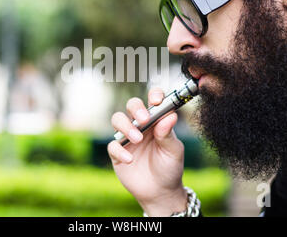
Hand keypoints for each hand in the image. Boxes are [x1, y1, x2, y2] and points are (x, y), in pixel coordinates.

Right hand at [107, 87, 187, 215]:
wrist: (160, 192)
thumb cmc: (170, 167)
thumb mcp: (174, 151)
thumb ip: (169, 134)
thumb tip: (171, 115)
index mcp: (157, 120)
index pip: (154, 100)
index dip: (154, 95)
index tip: (156, 100)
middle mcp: (141, 125)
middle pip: (132, 105)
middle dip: (136, 108)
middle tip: (143, 119)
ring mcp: (127, 137)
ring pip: (118, 119)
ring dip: (126, 126)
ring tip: (137, 140)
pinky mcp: (117, 152)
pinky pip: (112, 145)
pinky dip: (120, 151)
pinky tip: (130, 159)